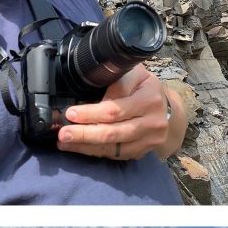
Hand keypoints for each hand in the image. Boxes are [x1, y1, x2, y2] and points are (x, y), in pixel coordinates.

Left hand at [55, 64, 170, 162]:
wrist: (164, 105)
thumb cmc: (142, 85)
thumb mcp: (132, 73)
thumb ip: (115, 80)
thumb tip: (90, 90)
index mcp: (149, 99)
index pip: (115, 110)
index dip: (90, 113)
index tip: (70, 113)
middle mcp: (153, 122)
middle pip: (113, 132)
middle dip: (84, 134)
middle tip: (63, 133)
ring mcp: (149, 140)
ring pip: (113, 147)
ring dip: (85, 146)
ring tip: (64, 142)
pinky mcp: (143, 151)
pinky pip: (115, 155)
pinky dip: (95, 152)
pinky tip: (78, 147)